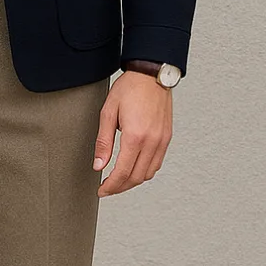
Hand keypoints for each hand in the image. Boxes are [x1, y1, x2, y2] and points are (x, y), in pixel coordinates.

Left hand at [93, 70, 172, 194]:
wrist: (152, 75)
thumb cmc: (129, 89)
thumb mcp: (108, 112)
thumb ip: (103, 141)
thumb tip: (99, 165)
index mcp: (135, 136)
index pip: (123, 172)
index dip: (111, 186)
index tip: (102, 190)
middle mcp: (152, 141)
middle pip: (136, 177)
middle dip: (120, 187)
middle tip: (107, 189)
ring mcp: (162, 140)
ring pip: (148, 173)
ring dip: (133, 181)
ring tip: (119, 181)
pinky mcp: (167, 138)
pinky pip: (157, 163)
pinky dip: (144, 171)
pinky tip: (134, 168)